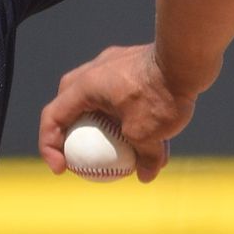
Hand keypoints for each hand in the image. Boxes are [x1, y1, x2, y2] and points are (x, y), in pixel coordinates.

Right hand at [38, 44, 196, 182]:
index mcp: (83, 87)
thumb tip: (145, 175)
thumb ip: (143, 157)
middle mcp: (91, 72)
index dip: (49, 146)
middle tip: (85, 158)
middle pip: (71, 108)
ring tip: (129, 153)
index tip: (62, 169)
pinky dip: (128, 116)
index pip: (52, 117)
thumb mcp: (149, 135)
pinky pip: (120, 94)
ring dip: (109, 128)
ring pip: (99, 101)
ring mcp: (111, 65)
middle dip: (75, 135)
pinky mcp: (131, 64)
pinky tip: (155, 135)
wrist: (184, 57)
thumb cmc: (160, 92)